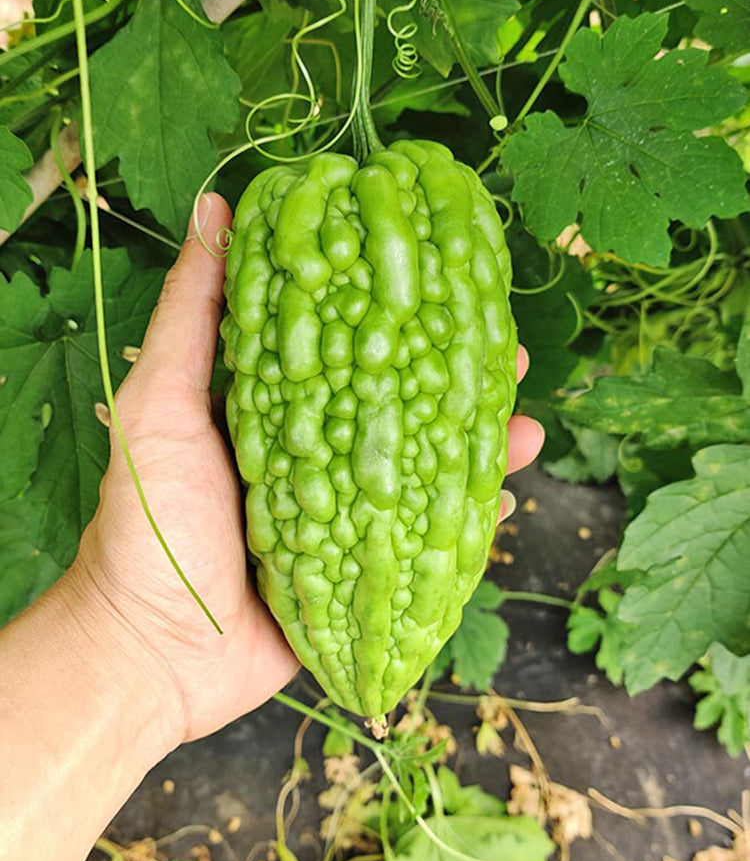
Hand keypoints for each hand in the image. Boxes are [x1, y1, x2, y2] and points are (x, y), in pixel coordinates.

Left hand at [71, 193, 543, 746]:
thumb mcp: (161, 404)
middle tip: (510, 356)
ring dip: (477, 447)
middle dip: (458, 381)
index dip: (401, 318)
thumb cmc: (146, 524)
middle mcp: (319, 457)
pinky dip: (465, 523)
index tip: (445, 284)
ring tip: (525, 428)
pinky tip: (500, 502)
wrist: (151, 652)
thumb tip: (212, 208)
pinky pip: (425, 542)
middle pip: (403, 407)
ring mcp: (345, 518)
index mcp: (278, 411)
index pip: (353, 350)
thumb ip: (191, 313)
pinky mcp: (361, 574)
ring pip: (425, 470)